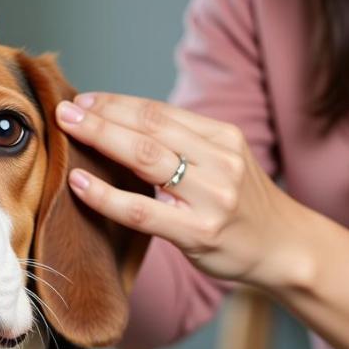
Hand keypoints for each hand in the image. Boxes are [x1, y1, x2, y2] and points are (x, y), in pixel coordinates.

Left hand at [54, 92, 314, 291]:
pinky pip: (142, 211)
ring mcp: (210, 196)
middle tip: (64, 109)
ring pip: (145, 158)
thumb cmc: (243, 208)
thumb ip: (185, 146)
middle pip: (149, 128)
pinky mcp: (198, 232)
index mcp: (223, 137)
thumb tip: (126, 128)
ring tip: (68, 131)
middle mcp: (219, 160)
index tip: (85, 100)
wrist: (285, 248)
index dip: (118, 103)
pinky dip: (106, 195)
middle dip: (102, 114)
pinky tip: (80, 183)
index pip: (159, 112)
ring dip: (101, 139)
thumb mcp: (224, 164)